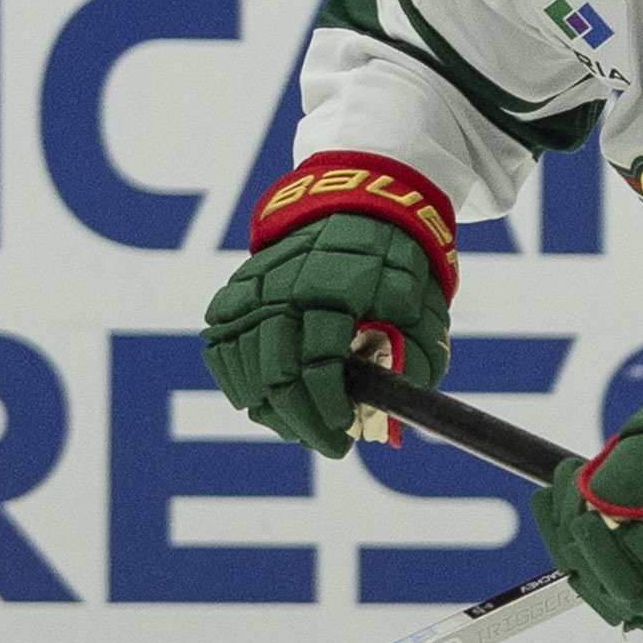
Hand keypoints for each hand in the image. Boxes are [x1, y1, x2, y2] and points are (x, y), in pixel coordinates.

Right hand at [201, 155, 457, 455]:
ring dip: (270, 410)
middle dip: (302, 422)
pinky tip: (265, 400)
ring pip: (242, 369)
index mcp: (335, 290)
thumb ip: (408, 365)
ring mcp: (255, 290)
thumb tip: (383, 427)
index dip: (329, 411)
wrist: (361, 198)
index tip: (346, 435)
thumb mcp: (421, 309)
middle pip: (275, 376)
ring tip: (301, 424)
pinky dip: (239, 383)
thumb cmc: (399, 261)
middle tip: (330, 444)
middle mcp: (286, 289)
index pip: (318, 366)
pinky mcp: (237, 291)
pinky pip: (222, 350)